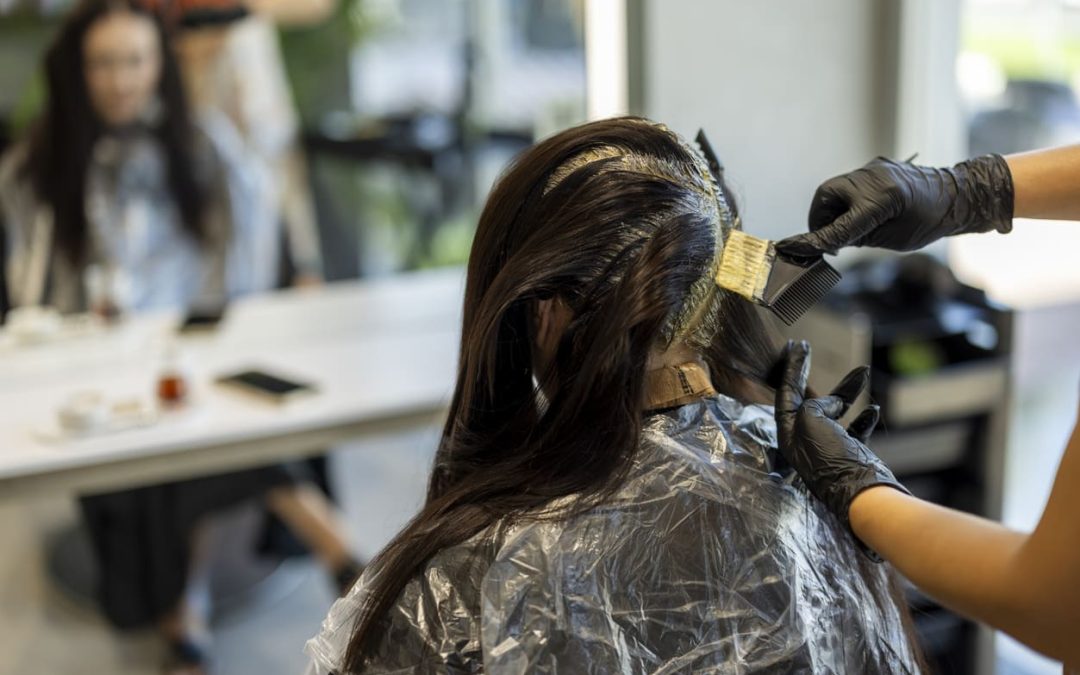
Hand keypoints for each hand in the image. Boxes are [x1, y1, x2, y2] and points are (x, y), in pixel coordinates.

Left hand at [774, 340, 908, 544]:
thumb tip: (831, 405)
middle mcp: (804, 441)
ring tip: (862, 371)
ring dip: (847, 391)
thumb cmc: (831, 458)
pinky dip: (863, 418)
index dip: (791, 368)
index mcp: (788, 433)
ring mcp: (827, 449)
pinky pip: (854, 431)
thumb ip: (814, 406)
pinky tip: (871, 408)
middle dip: (805, 374)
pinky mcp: (850, 456)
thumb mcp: (811, 421)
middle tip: (805, 348)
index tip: (797, 346)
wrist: (862, 495)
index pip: (785, 394)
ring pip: (834, 412)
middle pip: (804, 400)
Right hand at [776, 155, 1013, 256]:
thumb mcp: (891, 239)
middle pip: (825, 198)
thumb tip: (828, 240)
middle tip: (828, 240)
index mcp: (879, 200)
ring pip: (834, 190)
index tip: (790, 247)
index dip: (813, 240)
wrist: (958, 195)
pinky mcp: (875, 166)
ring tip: (846, 229)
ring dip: (833, 211)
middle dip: (820, 220)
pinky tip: (858, 214)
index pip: (837, 226)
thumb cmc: (929, 222)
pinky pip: (850, 185)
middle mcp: (872, 178)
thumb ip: (856, 237)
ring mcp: (872, 168)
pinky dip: (847, 201)